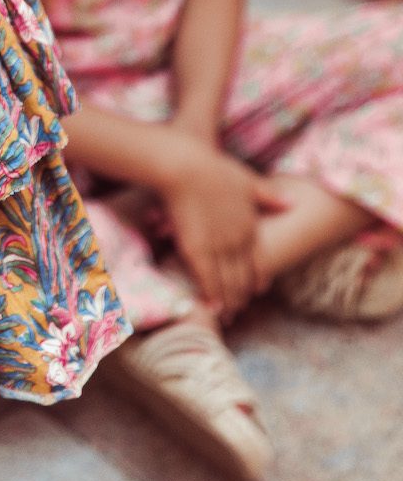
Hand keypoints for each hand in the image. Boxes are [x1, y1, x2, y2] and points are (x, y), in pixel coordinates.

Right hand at [157, 128, 289, 320]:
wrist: (187, 167)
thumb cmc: (214, 168)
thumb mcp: (248, 180)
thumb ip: (269, 195)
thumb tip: (293, 203)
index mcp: (249, 226)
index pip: (257, 260)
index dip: (257, 277)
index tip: (258, 289)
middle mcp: (236, 241)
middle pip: (241, 276)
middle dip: (241, 295)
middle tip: (239, 310)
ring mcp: (217, 245)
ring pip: (225, 281)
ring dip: (228, 299)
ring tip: (227, 313)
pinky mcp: (195, 247)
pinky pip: (205, 276)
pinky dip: (210, 293)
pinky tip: (211, 306)